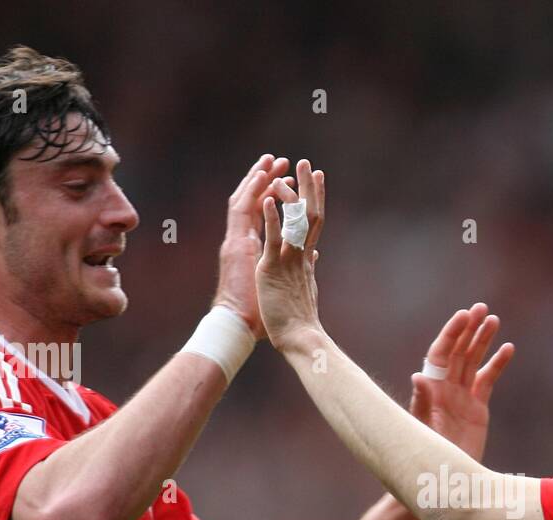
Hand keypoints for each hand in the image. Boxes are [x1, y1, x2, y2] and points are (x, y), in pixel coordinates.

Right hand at [212, 153, 293, 339]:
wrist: (240, 326)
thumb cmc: (261, 312)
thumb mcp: (282, 283)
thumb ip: (296, 264)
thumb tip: (314, 255)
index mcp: (255, 249)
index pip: (266, 216)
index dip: (278, 196)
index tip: (293, 181)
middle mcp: (243, 242)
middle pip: (254, 202)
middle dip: (267, 180)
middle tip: (281, 160)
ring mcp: (238, 242)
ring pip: (246, 201)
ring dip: (258, 180)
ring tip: (270, 160)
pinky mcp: (238, 247)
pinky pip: (245, 215)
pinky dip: (253, 194)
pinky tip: (262, 177)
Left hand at [256, 158, 325, 349]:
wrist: (299, 339)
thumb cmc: (300, 320)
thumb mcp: (306, 288)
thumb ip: (309, 268)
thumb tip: (315, 256)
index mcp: (305, 259)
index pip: (313, 223)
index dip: (316, 199)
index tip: (318, 178)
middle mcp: (299, 256)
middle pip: (309, 215)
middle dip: (309, 188)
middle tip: (309, 164)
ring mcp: (287, 261)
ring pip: (293, 222)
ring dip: (290, 194)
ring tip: (288, 171)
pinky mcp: (272, 269)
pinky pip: (272, 240)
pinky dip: (270, 219)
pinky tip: (266, 199)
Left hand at [409, 303, 514, 461]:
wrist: (444, 481)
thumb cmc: (427, 455)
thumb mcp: (425, 430)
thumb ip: (423, 403)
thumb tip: (418, 377)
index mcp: (431, 389)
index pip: (441, 353)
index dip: (452, 333)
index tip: (465, 315)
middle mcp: (444, 389)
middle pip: (458, 352)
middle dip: (469, 330)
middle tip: (482, 309)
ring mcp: (461, 397)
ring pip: (473, 361)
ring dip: (483, 341)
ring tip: (494, 320)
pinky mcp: (477, 409)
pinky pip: (487, 380)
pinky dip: (497, 364)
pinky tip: (508, 348)